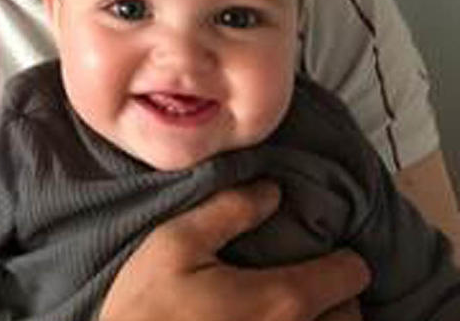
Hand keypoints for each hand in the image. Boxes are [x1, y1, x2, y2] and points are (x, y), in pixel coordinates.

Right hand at [99, 181, 369, 320]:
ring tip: (290, 308)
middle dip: (335, 294)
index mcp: (282, 301)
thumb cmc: (148, 309)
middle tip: (306, 278)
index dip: (339, 254)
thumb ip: (227, 210)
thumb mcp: (174, 243)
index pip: (350, 275)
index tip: (319, 246)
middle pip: (352, 316)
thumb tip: (272, 190)